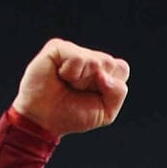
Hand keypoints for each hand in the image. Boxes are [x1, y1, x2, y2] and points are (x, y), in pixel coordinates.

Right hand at [11, 38, 129, 138]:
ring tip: (67, 84)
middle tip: (78, 91)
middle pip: (110, 63)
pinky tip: (59, 76)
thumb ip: (118, 92)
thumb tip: (102, 72)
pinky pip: (77, 58)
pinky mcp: (58, 47)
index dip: (111, 87)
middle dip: (96, 85)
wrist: (44, 120)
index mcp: (104, 70)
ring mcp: (74, 51)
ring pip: (95, 61)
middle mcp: (90, 57)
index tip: (95, 96)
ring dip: (82, 80)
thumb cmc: (73, 115)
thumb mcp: (106, 112)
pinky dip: (70, 73)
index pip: (122, 68)